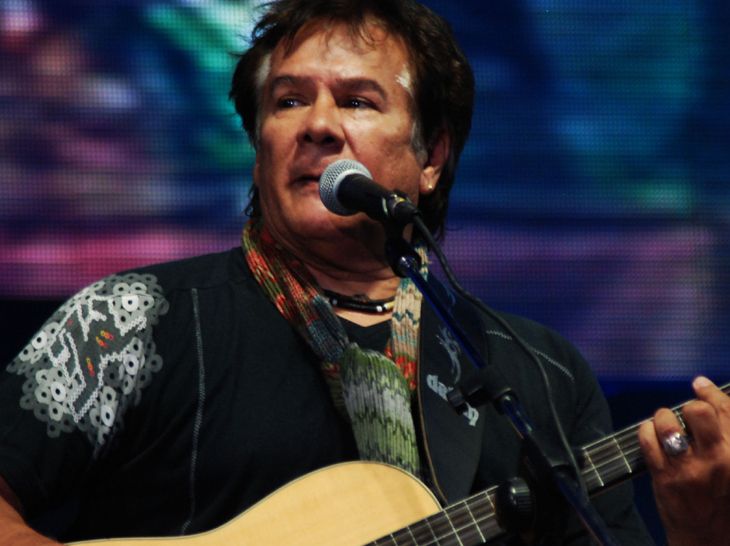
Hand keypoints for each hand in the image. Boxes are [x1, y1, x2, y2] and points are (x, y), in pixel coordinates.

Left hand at [638, 376, 729, 545]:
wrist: (710, 538)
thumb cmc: (723, 497)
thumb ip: (725, 433)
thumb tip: (704, 388)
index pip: (726, 410)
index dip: (710, 392)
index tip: (700, 385)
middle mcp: (719, 459)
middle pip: (697, 412)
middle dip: (688, 407)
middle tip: (685, 417)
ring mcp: (690, 468)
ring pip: (668, 422)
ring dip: (663, 418)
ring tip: (666, 427)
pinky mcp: (665, 476)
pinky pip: (647, 438)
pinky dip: (646, 431)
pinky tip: (652, 436)